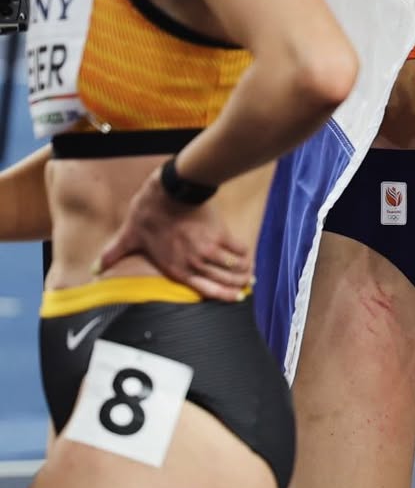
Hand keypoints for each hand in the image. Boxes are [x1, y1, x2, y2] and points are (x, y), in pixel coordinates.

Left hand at [98, 167, 252, 300]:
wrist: (169, 189)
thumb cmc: (148, 211)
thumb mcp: (129, 235)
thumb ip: (113, 254)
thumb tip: (93, 268)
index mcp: (175, 268)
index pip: (206, 290)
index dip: (223, 296)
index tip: (235, 298)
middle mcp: (194, 263)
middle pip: (225, 282)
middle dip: (237, 286)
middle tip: (244, 286)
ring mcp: (208, 250)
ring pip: (234, 268)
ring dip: (244, 272)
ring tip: (248, 273)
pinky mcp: (220, 234)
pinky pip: (239, 250)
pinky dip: (245, 255)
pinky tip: (247, 256)